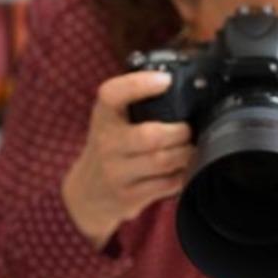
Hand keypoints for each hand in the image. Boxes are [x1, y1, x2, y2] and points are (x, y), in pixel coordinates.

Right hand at [62, 72, 193, 249]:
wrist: (87, 193)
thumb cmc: (110, 147)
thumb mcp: (111, 120)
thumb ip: (136, 102)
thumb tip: (178, 83)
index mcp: (104, 116)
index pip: (113, 94)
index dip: (140, 85)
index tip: (165, 81)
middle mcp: (106, 143)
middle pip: (151, 135)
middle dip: (180, 131)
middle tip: (188, 129)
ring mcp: (116, 172)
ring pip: (162, 160)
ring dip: (186, 153)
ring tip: (189, 148)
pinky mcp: (128, 196)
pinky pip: (167, 184)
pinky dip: (182, 174)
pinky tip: (182, 168)